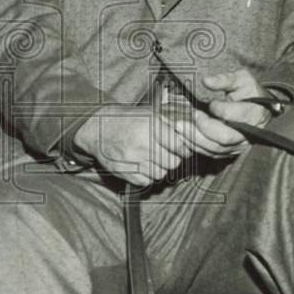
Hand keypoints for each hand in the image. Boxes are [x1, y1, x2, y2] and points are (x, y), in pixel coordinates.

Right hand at [76, 108, 191, 187]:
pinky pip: (147, 181)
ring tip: (152, 158)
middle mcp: (143, 143)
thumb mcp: (149, 112)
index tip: (179, 146)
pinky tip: (141, 165)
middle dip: (172, 159)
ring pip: (161, 174)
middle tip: (165, 153)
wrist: (98, 129)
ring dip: (160, 168)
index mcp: (151, 125)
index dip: (182, 148)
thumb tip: (195, 130)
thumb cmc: (127, 120)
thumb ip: (172, 120)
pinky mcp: (125, 173)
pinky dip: (147, 176)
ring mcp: (133, 159)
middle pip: (173, 163)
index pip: (180, 146)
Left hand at [172, 69, 272, 160]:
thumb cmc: (250, 92)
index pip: (231, 114)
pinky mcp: (231, 151)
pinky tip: (184, 137)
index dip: (218, 109)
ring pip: (215, 148)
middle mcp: (247, 132)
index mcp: (252, 112)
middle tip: (188, 117)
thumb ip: (225, 79)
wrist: (261, 109)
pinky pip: (212, 153)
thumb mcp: (242, 79)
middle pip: (223, 137)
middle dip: (202, 128)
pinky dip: (196, 147)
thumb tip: (206, 81)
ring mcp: (239, 144)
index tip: (211, 102)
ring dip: (194, 139)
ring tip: (179, 128)